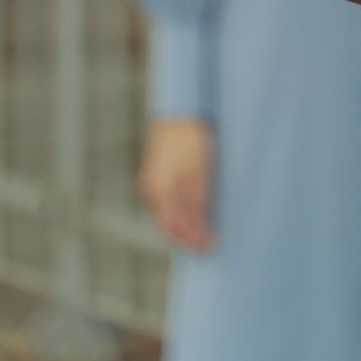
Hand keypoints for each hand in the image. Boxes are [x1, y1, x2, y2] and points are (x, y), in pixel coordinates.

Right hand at [138, 118, 213, 250]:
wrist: (179, 113)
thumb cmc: (191, 140)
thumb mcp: (198, 172)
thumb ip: (196, 203)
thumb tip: (199, 231)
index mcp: (161, 191)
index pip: (173, 229)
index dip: (191, 241)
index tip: (209, 247)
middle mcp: (152, 190)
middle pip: (168, 224)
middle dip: (186, 237)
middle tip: (207, 243)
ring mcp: (151, 183)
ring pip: (166, 214)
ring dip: (183, 225)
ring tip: (203, 230)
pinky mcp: (155, 176)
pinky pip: (165, 202)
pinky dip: (178, 211)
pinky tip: (193, 211)